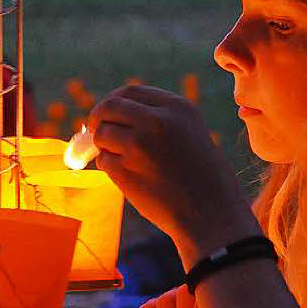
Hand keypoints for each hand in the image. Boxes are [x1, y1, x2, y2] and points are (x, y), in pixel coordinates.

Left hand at [88, 84, 260, 264]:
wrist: (212, 215)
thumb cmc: (203, 178)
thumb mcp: (190, 133)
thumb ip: (158, 119)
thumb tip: (109, 115)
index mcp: (176, 107)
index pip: (130, 92)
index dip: (113, 103)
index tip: (107, 114)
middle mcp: (156, 120)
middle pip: (109, 107)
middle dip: (97, 118)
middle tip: (94, 132)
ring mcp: (139, 144)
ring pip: (102, 134)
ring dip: (104, 147)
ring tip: (127, 163)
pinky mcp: (125, 169)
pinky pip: (104, 161)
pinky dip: (110, 168)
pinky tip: (132, 180)